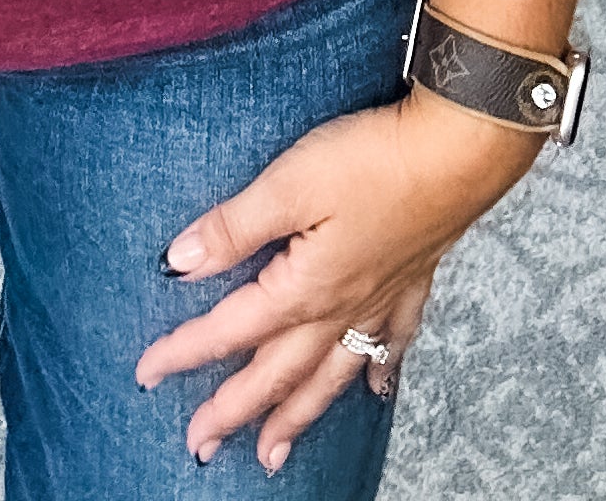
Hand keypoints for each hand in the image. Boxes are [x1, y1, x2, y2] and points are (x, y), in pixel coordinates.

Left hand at [135, 84, 538, 472]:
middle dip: (235, 410)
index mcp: (304, 288)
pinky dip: (381, 374)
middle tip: (201, 445)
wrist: (459, 152)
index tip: (146, 374)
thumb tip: (180, 262)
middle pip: (278, 373)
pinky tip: (377, 393)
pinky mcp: (413, 281)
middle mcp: (341, 309)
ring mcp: (381, 301)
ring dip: (298, 415)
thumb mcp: (289, 183)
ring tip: (273, 453)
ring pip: (330, 376)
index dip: (185, 351)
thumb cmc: (374, 160)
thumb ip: (234, 227)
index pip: (232, 329)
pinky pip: (393, 345)